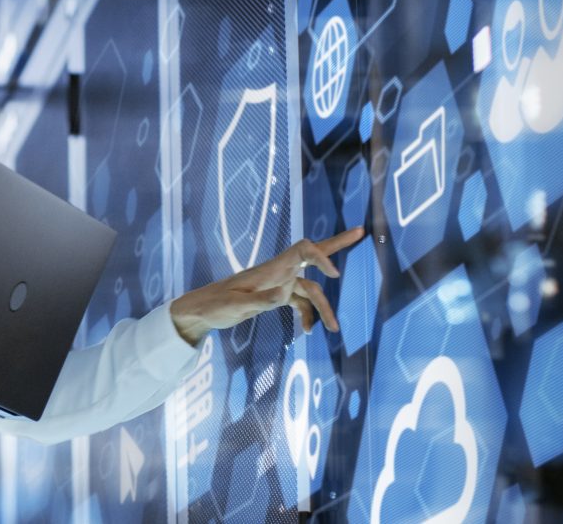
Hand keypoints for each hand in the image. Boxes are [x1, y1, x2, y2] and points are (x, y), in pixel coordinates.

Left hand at [168, 227, 367, 343]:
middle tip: (361, 231)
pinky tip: (306, 331)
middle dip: (337, 244)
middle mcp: (278, 271)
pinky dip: (306, 315)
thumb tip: (284, 296)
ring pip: (310, 289)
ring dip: (323, 308)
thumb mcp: (236, 306)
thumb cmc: (215, 306)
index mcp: (270, 268)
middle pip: (313, 254)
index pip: (303, 250)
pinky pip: (299, 301)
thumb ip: (261, 301)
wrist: (201, 311)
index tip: (334, 276)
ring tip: (334, 330)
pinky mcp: (274, 295)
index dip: (321, 257)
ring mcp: (278, 283)